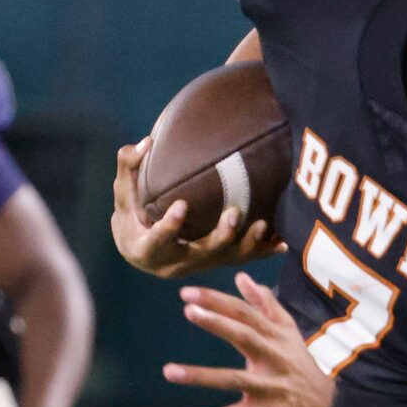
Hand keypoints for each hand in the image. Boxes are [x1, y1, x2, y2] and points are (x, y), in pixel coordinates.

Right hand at [110, 137, 284, 278]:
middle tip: (234, 213)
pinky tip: (282, 241)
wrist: (142, 249)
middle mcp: (175, 264)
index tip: (181, 206)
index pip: (158, 241)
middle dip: (220, 237)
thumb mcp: (123, 194)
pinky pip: (242, 259)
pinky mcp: (215, 263)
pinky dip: (262, 251)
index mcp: (147, 250)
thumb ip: (129, 167)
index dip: (169, 226)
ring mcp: (198, 265)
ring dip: (247, 245)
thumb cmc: (131, 215)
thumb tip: (147, 141)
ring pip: (226, 259)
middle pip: (201, 254)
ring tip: (263, 225)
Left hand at [164, 271, 334, 406]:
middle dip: (217, 323)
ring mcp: (269, 387)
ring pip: (233, 379)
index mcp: (275, 336)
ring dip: (201, 377)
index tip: (187, 293)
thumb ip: (264, 304)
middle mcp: (273, 358)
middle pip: (244, 337)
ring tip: (168, 371)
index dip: (218, 301)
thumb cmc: (299, 364)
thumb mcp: (287, 331)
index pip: (245, 313)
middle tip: (188, 311)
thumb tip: (241, 276)